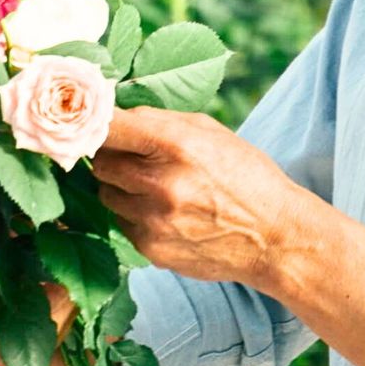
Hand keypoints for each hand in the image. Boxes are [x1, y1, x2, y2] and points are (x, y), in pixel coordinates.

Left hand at [91, 106, 304, 290]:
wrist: (273, 236)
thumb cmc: (245, 175)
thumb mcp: (211, 132)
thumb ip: (160, 120)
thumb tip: (115, 115)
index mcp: (177, 144)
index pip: (110, 127)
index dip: (95, 122)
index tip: (91, 121)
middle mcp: (160, 183)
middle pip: (100, 162)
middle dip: (111, 155)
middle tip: (132, 155)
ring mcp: (153, 220)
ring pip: (106, 194)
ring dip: (121, 187)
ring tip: (155, 186)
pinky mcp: (151, 250)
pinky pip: (121, 223)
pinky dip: (134, 215)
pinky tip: (165, 212)